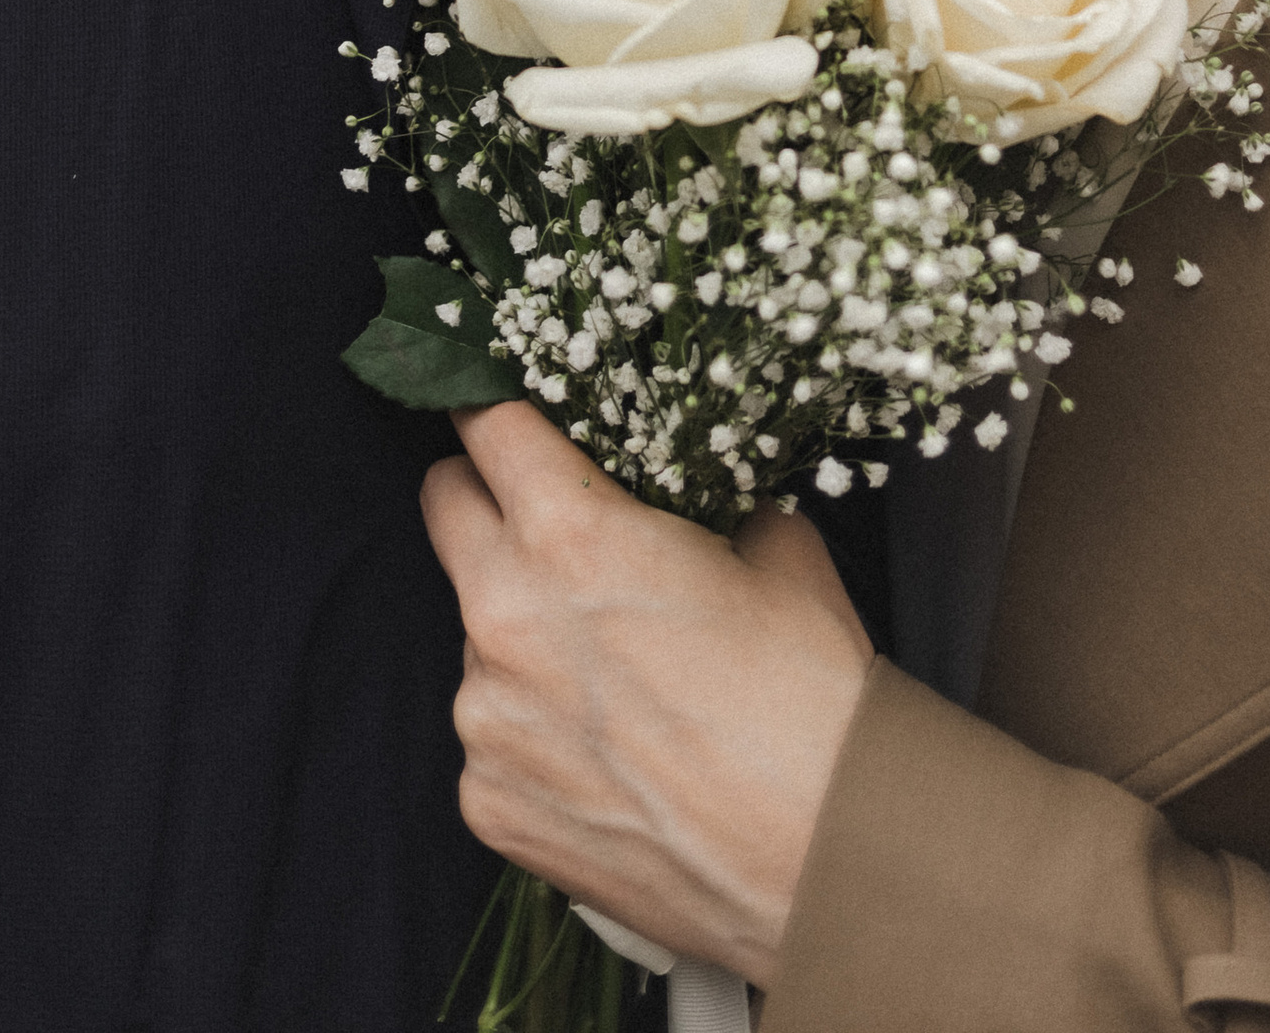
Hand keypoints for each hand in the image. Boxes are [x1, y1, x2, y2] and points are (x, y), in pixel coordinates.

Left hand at [421, 402, 871, 987]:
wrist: (825, 862)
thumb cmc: (809, 703)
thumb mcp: (776, 552)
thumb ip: (706, 508)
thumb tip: (694, 499)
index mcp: (568, 533)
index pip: (482, 423)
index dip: (497, 406)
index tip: (509, 413)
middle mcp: (503, 616)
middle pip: (444, 506)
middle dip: (486, 498)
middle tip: (546, 522)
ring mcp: (486, 717)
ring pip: (473, 632)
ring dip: (520, 631)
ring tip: (615, 680)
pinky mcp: (487, 803)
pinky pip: (491, 737)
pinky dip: (535, 734)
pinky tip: (611, 759)